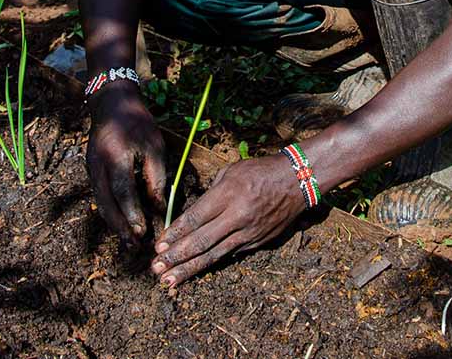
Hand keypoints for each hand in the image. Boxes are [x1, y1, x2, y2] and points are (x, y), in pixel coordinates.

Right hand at [86, 83, 166, 245]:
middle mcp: (98, 164)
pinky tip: (120, 222)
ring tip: (127, 240)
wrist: (111, 103)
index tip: (142, 231)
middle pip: (106, 203)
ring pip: (100, 202)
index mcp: (116, 155)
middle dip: (120, 226)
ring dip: (113, 223)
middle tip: (133, 246)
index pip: (123, 191)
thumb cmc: (137, 123)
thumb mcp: (154, 145)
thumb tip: (159, 206)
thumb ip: (156, 175)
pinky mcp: (90, 170)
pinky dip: (109, 210)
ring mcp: (90, 168)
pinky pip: (99, 195)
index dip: (132, 213)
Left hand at [151, 153, 305, 286]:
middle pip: (201, 241)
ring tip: (169, 280)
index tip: (158, 245)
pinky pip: (230, 254)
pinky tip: (195, 272)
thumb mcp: (231, 172)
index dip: (176, 234)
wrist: (296, 181)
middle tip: (155, 269)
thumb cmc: (260, 171)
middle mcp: (237, 216)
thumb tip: (191, 216)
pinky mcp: (257, 243)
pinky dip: (211, 264)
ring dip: (189, 269)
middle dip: (175, 257)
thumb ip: (210, 193)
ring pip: (213, 255)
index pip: (196, 217)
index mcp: (228, 193)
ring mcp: (248, 233)